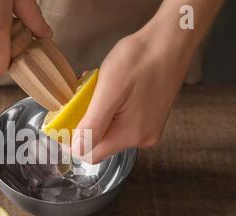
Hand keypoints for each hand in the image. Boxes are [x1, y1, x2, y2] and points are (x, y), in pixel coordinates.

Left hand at [72, 0, 222, 163]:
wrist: (171, 40)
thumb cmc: (139, 60)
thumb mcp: (108, 91)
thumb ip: (92, 124)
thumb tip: (75, 150)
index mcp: (131, 135)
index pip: (91, 154)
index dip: (73, 142)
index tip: (64, 120)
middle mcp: (142, 139)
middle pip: (102, 143)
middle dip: (86, 124)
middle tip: (81, 98)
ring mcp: (149, 129)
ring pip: (111, 132)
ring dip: (97, 115)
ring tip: (96, 90)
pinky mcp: (152, 118)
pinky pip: (123, 122)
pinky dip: (111, 110)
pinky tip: (111, 91)